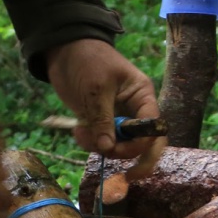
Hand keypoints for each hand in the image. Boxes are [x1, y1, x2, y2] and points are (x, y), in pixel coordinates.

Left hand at [45, 39, 163, 183]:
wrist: (65, 51)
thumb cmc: (88, 61)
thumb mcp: (96, 89)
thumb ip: (103, 119)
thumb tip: (108, 148)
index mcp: (142, 96)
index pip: (152, 126)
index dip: (141, 143)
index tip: (116, 149)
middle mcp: (135, 109)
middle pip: (145, 142)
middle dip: (130, 155)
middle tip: (117, 166)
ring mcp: (118, 117)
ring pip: (121, 145)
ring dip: (102, 147)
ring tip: (81, 134)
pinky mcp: (101, 122)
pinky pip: (103, 141)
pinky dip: (91, 143)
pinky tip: (78, 131)